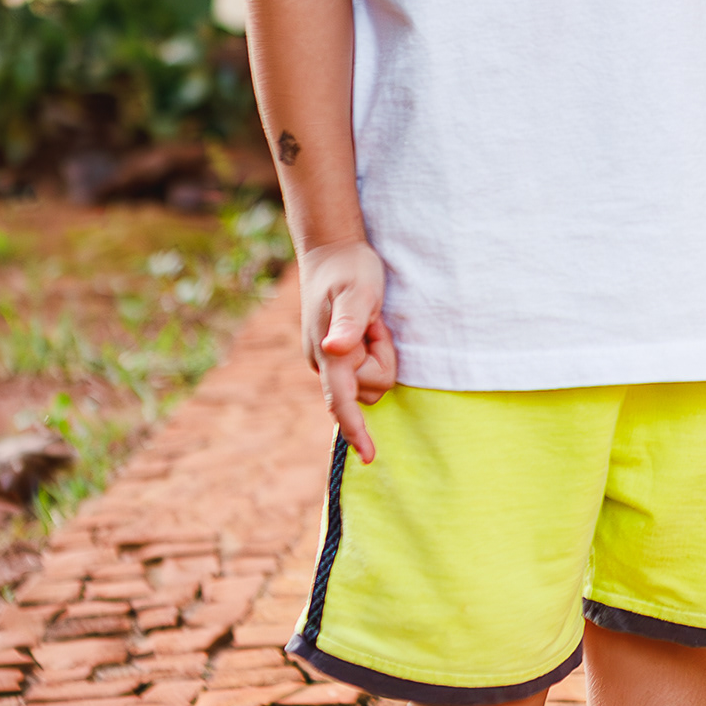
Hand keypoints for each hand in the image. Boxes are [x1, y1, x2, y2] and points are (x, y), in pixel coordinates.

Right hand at [301, 240, 397, 458]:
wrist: (333, 250)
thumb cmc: (349, 269)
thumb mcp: (357, 292)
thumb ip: (347, 323)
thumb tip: (334, 352)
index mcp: (328, 354)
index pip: (341, 401)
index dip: (355, 430)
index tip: (369, 455)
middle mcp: (324, 363)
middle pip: (368, 390)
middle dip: (381, 360)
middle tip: (374, 323)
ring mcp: (329, 361)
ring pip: (369, 381)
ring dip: (378, 354)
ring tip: (369, 323)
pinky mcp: (337, 356)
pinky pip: (364, 370)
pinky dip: (373, 352)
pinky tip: (367, 329)